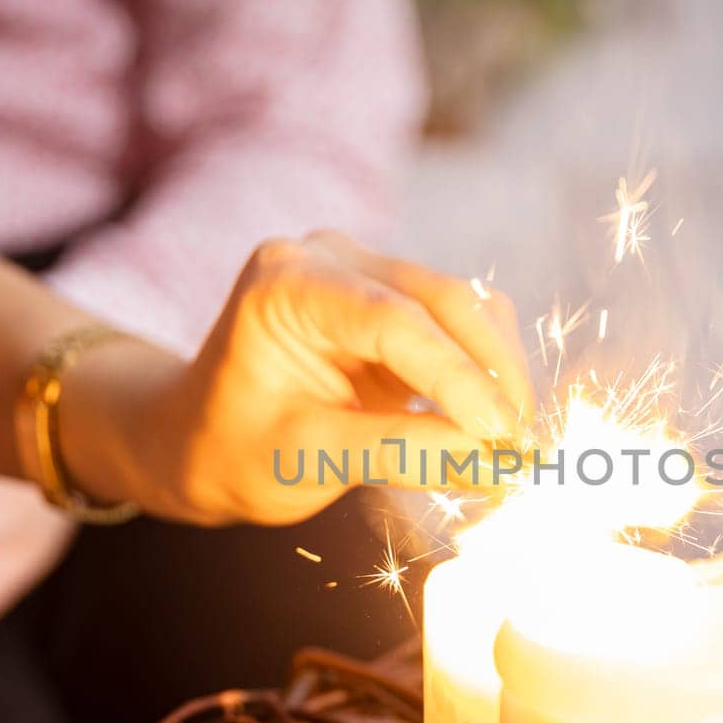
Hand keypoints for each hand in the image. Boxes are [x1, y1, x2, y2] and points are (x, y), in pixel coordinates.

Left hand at [69, 232, 534, 525]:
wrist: (197, 442)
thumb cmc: (233, 451)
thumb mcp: (308, 461)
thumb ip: (402, 453)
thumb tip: (498, 464)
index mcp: (287, 283)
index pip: (394, 321)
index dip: (458, 379)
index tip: (501, 438)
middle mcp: (330, 257)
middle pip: (444, 300)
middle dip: (494, 375)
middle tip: (525, 450)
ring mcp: (366, 272)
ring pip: (466, 309)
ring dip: (499, 375)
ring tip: (516, 449)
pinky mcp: (394, 302)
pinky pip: (462, 328)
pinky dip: (486, 376)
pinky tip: (496, 431)